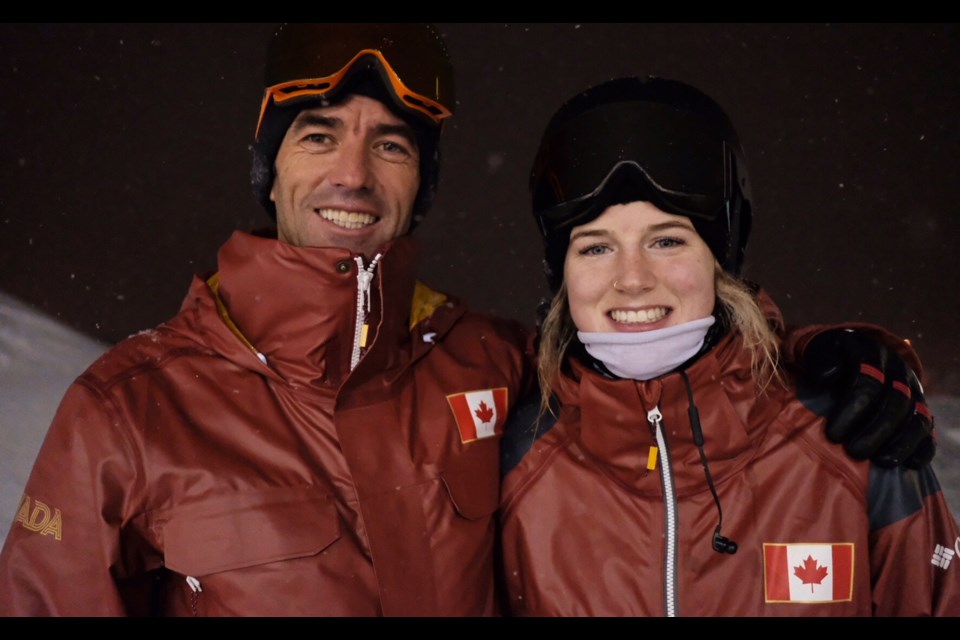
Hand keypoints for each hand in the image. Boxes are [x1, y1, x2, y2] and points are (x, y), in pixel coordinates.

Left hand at [801, 328, 934, 468]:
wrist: (849, 356)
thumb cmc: (830, 359)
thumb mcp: (821, 351)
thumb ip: (822, 360)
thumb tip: (828, 376)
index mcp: (874, 355)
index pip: (870, 382)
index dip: (852, 409)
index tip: (833, 434)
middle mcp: (899, 372)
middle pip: (897, 403)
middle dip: (876, 431)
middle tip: (854, 452)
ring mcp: (913, 392)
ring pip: (918, 418)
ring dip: (901, 443)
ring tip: (882, 462)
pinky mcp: (920, 410)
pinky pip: (928, 430)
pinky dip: (923, 448)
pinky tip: (910, 464)